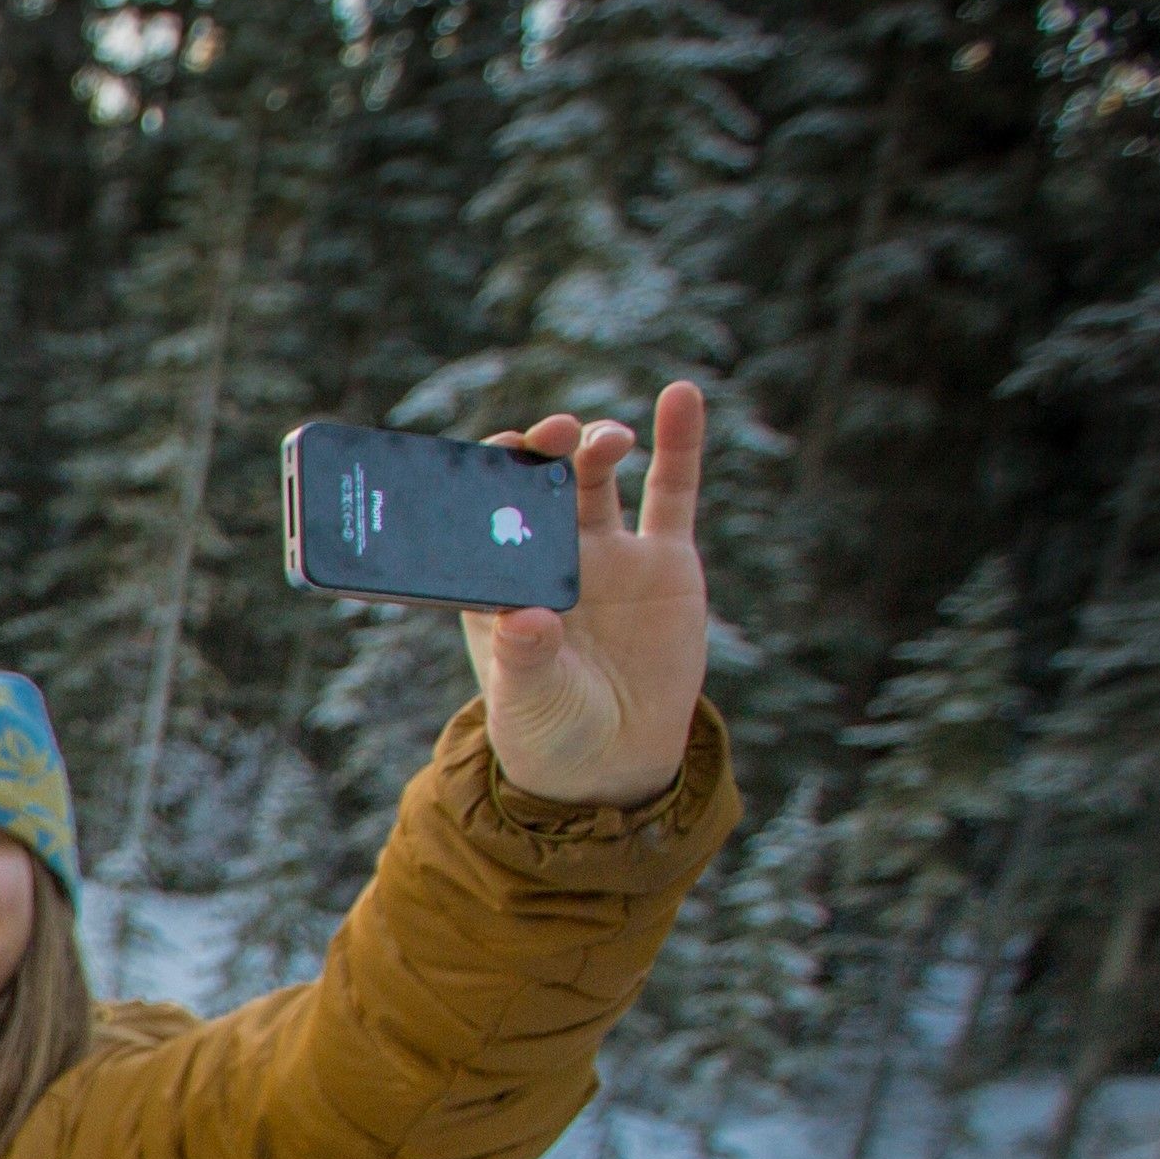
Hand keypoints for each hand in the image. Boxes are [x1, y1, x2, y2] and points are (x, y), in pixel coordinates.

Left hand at [463, 380, 710, 806]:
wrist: (616, 761)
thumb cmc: (549, 731)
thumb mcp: (529, 702)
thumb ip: (525, 661)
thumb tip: (525, 621)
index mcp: (495, 580)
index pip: (479, 513)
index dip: (483, 478)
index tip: (489, 454)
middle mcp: (546, 554)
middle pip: (537, 483)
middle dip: (540, 451)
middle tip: (549, 436)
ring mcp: (606, 552)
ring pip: (596, 477)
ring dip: (595, 446)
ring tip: (605, 442)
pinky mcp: (664, 560)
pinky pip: (672, 491)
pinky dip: (677, 443)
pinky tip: (680, 396)